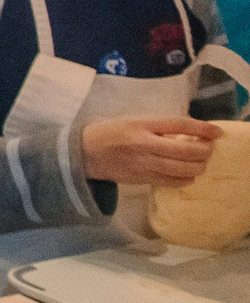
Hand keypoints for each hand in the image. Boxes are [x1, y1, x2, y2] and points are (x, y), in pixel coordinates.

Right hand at [81, 117, 218, 185]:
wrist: (85, 153)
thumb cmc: (111, 132)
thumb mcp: (133, 120)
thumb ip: (159, 125)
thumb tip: (191, 130)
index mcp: (140, 125)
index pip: (178, 125)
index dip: (202, 128)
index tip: (217, 132)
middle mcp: (143, 144)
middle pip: (185, 150)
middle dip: (204, 150)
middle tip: (209, 148)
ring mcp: (142, 164)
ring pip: (181, 169)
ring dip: (199, 166)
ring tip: (201, 161)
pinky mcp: (142, 179)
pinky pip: (172, 182)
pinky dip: (186, 179)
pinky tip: (188, 173)